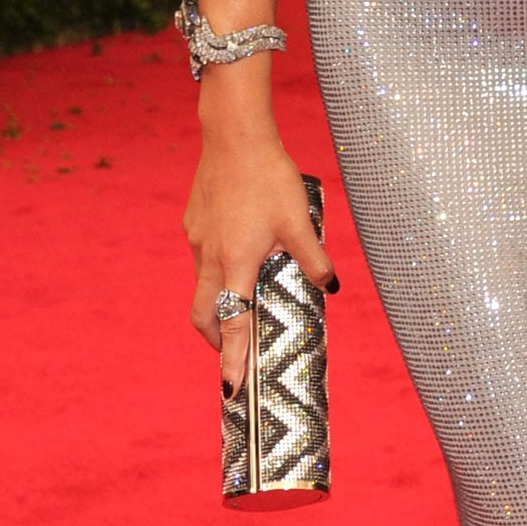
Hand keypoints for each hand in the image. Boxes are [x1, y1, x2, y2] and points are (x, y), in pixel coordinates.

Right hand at [184, 126, 336, 399]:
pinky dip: (217, 269)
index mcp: (237, 263)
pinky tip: (240, 250)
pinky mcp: (193, 224)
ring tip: (247, 294)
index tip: (230, 389)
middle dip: (216, 340)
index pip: (232, 324)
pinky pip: (203, 258)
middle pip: (204, 316)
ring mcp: (197, 241)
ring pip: (203, 286)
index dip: (231, 360)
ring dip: (219, 301)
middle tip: (233, 350)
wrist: (234, 136)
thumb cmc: (269, 177)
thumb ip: (314, 258)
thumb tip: (333, 287)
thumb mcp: (299, 220)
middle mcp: (210, 258)